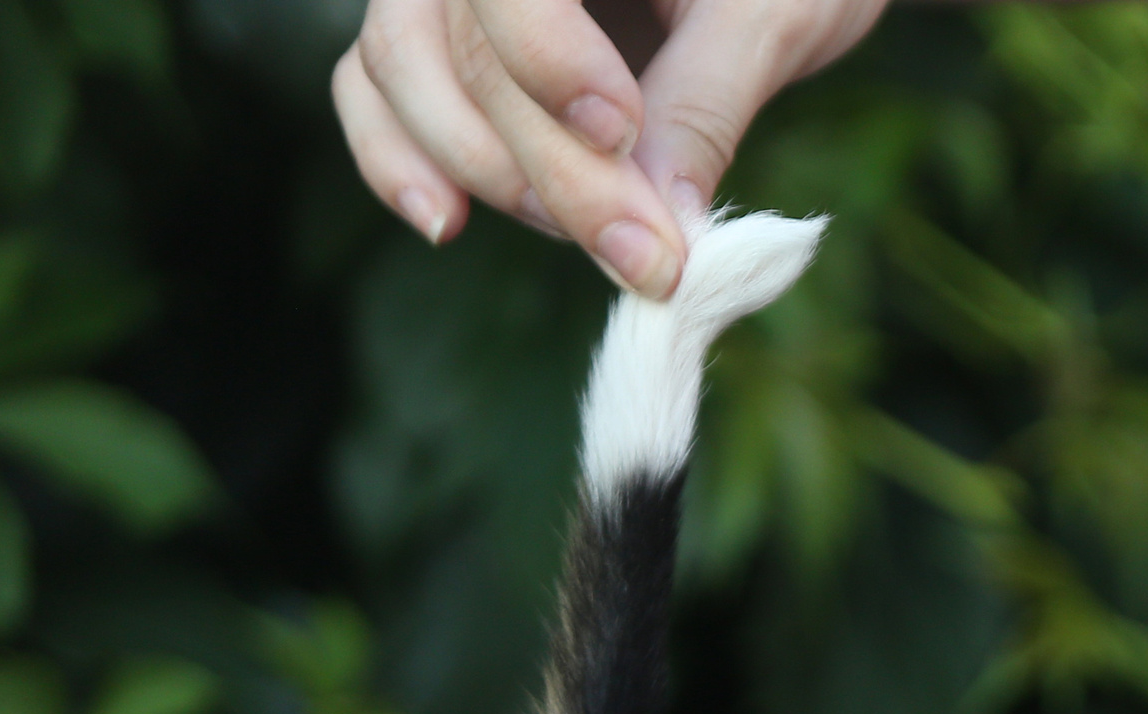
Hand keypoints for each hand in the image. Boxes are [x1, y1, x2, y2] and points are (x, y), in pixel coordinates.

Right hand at [332, 0, 890, 297]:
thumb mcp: (772, 13)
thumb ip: (707, 102)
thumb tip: (659, 218)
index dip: (545, 59)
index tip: (622, 133)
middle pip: (461, 41)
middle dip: (551, 167)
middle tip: (646, 255)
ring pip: (398, 63)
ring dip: (482, 169)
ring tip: (597, 238)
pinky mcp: (438, 33)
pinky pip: (374, 87)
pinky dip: (398, 158)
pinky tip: (446, 224)